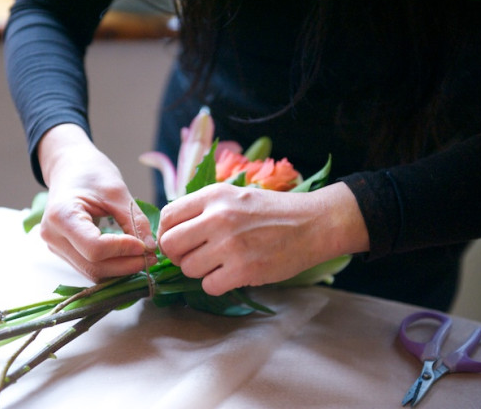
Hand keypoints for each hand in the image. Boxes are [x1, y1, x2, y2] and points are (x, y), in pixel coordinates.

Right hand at [37, 124, 156, 280]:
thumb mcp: (117, 191)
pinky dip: (112, 266)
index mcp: (62, 216)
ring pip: (92, 272)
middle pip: (93, 266)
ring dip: (120, 269)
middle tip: (152, 257)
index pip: (95, 248)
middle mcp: (53, 236)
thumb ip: (133, 220)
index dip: (123, 250)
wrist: (69, 167)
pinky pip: (90, 267)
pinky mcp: (64, 252)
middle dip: (125, 265)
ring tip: (144, 257)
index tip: (145, 245)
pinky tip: (129, 257)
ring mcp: (56, 247)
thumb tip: (150, 248)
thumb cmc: (91, 173)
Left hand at [157, 182, 368, 295]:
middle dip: (177, 255)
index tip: (178, 241)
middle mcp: (218, 217)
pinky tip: (231, 274)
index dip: (167, 233)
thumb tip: (172, 231)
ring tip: (220, 264)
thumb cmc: (273, 211)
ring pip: (187, 268)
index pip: (168, 216)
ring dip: (199, 271)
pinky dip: (216, 285)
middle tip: (193, 256)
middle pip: (170, 244)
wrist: (313, 224)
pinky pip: (208, 286)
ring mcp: (230, 244)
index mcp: (214, 195)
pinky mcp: (244, 269)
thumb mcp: (236, 195)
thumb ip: (204, 208)